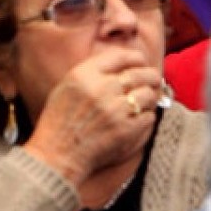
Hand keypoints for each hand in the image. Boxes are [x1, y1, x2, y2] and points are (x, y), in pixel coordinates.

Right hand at [22, 49, 160, 186]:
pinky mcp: (126, 129)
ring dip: (149, 98)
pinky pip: (148, 116)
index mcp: (84, 74)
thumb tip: (124, 65)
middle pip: (140, 74)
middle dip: (151, 77)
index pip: (121, 56)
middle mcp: (101, 88)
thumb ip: (93, 72)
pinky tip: (137, 120)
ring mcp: (115, 109)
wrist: (57, 154)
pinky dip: (146, 118)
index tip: (141, 63)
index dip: (136, 59)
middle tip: (153, 81)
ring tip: (144, 102)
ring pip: (148, 94)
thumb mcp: (67, 86)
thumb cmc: (60, 122)